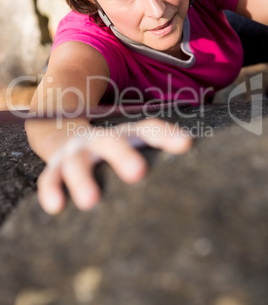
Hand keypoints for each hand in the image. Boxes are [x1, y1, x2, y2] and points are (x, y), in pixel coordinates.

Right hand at [37, 119, 190, 213]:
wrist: (66, 133)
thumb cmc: (111, 146)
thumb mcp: (134, 143)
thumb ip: (161, 145)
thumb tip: (191, 151)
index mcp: (124, 134)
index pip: (147, 130)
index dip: (166, 135)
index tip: (186, 145)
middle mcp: (100, 140)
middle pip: (110, 142)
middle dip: (122, 155)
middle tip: (137, 172)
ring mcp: (76, 152)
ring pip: (78, 163)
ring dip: (83, 179)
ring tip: (90, 201)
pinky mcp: (55, 168)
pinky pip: (50, 178)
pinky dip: (51, 190)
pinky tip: (56, 206)